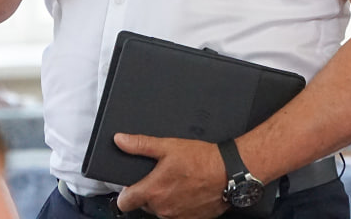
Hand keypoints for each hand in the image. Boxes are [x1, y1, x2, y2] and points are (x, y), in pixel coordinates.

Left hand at [114, 133, 228, 218]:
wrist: (229, 172)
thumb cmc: (201, 159)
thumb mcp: (168, 146)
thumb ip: (141, 145)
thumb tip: (120, 140)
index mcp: (153, 191)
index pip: (124, 203)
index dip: (125, 194)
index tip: (131, 187)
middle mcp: (163, 208)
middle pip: (144, 205)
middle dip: (149, 193)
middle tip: (162, 177)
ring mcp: (177, 217)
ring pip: (161, 211)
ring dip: (165, 200)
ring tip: (178, 183)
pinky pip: (178, 215)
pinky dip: (180, 206)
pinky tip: (188, 192)